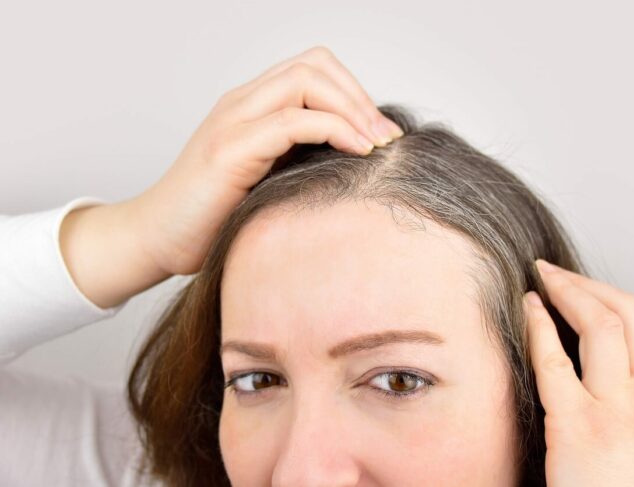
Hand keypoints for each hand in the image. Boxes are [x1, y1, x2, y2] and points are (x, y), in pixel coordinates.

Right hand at [126, 45, 402, 275]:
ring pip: (305, 81)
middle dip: (360, 96)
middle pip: (314, 65)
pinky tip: (358, 152)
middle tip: (388, 136)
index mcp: (252, 107)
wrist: (155, 240)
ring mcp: (233, 121)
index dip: (354, 93)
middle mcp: (241, 103)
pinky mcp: (229, 150)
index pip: (314, 70)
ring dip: (353, 109)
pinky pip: (291, 121)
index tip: (381, 133)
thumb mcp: (265, 179)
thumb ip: (297, 159)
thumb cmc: (211, 217)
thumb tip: (357, 164)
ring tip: (379, 143)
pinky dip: (333, 129)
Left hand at [524, 259, 633, 486]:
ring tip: (540, 277)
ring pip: (604, 326)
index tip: (576, 288)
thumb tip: (590, 379)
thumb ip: (623, 411)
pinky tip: (528, 310)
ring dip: (568, 292)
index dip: (605, 297)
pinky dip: (541, 328)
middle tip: (553, 270)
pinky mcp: (579, 430)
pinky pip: (557, 364)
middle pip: (630, 314)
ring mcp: (617, 414)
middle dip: (589, 282)